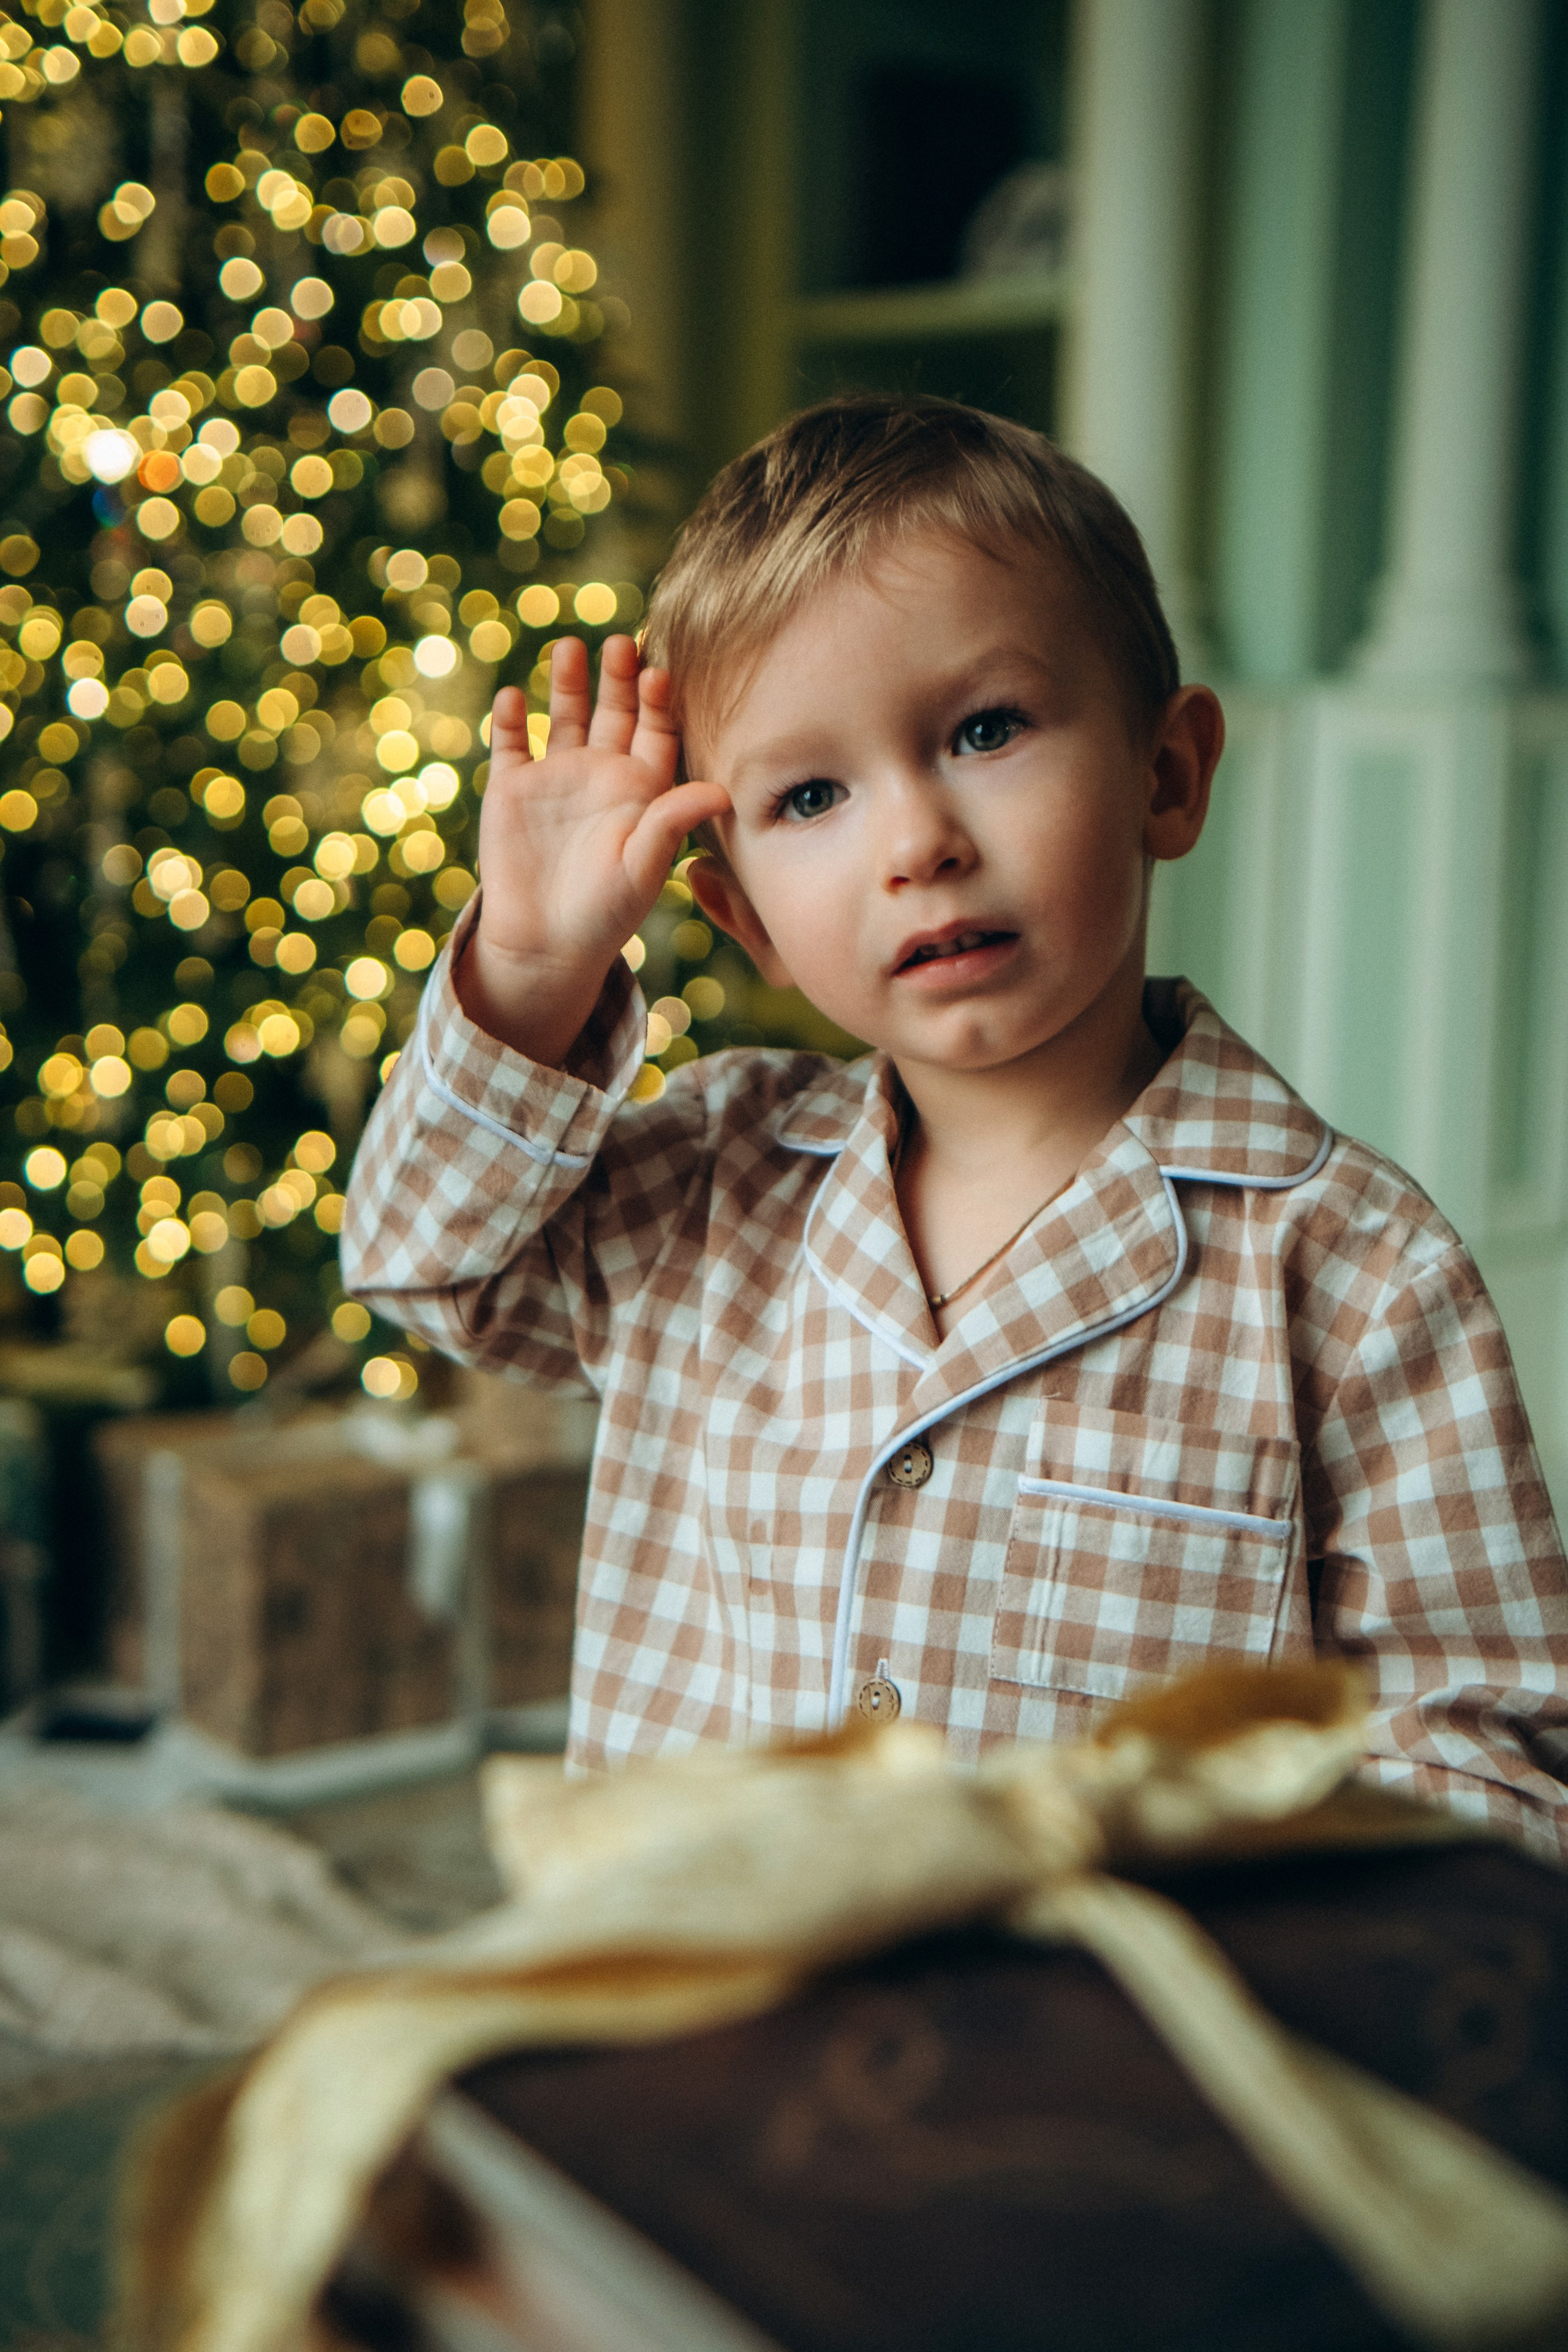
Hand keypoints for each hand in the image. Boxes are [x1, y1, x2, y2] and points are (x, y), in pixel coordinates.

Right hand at [458, 635, 728, 1061]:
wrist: (546, 943)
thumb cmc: (606, 912)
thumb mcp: (644, 868)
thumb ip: (673, 823)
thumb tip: (722, 791)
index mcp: (641, 789)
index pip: (657, 732)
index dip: (659, 703)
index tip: (660, 673)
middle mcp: (602, 773)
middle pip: (614, 711)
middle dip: (618, 678)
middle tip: (621, 644)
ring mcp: (556, 776)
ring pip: (565, 715)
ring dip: (568, 682)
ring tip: (571, 647)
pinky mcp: (512, 788)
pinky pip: (511, 743)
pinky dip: (510, 720)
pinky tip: (514, 697)